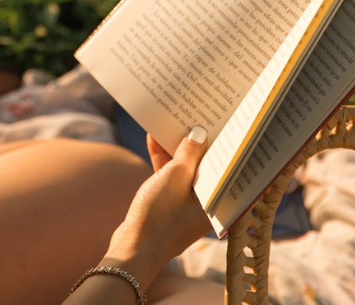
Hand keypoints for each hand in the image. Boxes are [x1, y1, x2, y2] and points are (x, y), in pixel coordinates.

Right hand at [104, 127, 211, 283]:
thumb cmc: (161, 214)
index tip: (219, 119)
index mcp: (219, 200)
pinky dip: (163, 159)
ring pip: (186, 168)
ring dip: (176, 147)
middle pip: (205, 164)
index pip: (226, 165)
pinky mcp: (170, 203)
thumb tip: (199, 133)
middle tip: (195, 115)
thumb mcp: (175, 176)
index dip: (222, 141)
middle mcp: (208, 202)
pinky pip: (170, 176)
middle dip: (197, 140)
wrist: (135, 246)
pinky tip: (152, 138)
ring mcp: (188, 203)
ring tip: (172, 120)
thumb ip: (189, 153)